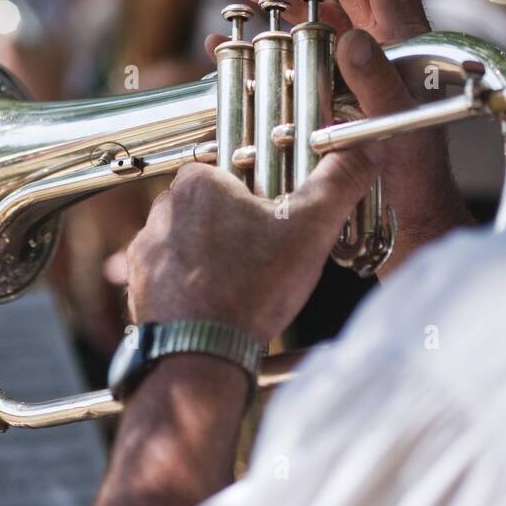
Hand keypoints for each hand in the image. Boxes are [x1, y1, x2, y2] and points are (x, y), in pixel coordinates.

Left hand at [126, 140, 385, 342]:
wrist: (198, 356)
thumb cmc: (249, 289)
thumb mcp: (309, 229)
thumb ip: (338, 182)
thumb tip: (365, 149)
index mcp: (199, 183)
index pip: (234, 171)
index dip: (262, 195)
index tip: (279, 220)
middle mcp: (164, 209)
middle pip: (212, 207)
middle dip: (238, 227)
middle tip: (267, 256)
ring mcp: (146, 249)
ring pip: (190, 241)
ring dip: (213, 257)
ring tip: (244, 285)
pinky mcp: (140, 285)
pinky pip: (170, 275)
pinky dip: (191, 286)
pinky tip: (218, 303)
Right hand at [207, 0, 470, 270]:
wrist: (406, 220)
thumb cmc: (413, 175)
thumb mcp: (395, 126)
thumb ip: (377, 81)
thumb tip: (353, 37)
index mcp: (406, 41)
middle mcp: (382, 46)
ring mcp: (356, 67)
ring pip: (318, 15)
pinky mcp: (332, 90)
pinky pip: (299, 52)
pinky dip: (267, 41)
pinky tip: (233, 40)